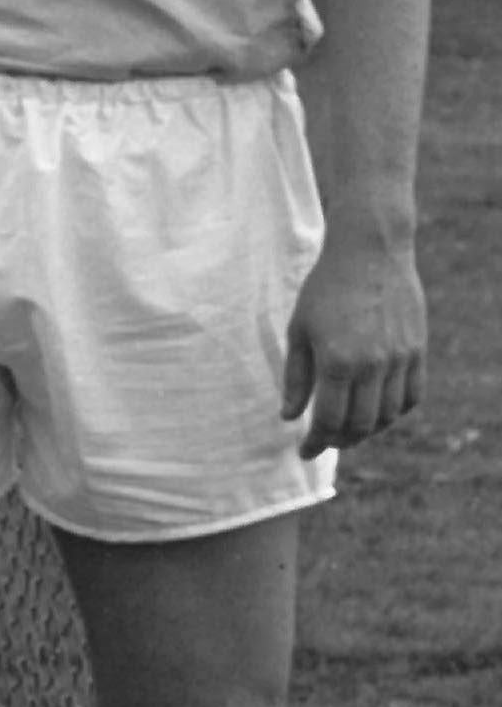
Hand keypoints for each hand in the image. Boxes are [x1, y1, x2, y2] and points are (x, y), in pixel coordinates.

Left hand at [282, 223, 425, 449]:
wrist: (370, 254)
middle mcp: (373, 365)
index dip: (316, 442)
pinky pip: (412, 396)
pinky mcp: (417, 351)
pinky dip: (395, 412)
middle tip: (325, 442)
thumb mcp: (299, 330)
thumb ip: (296, 377)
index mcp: (338, 361)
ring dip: (368, 430)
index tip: (304, 452)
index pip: (329, 420)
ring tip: (349, 430)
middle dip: (340, 441)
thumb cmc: (324, 290)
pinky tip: (378, 412)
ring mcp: (400, 359)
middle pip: (362, 425)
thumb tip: (289, 417)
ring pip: (388, 415)